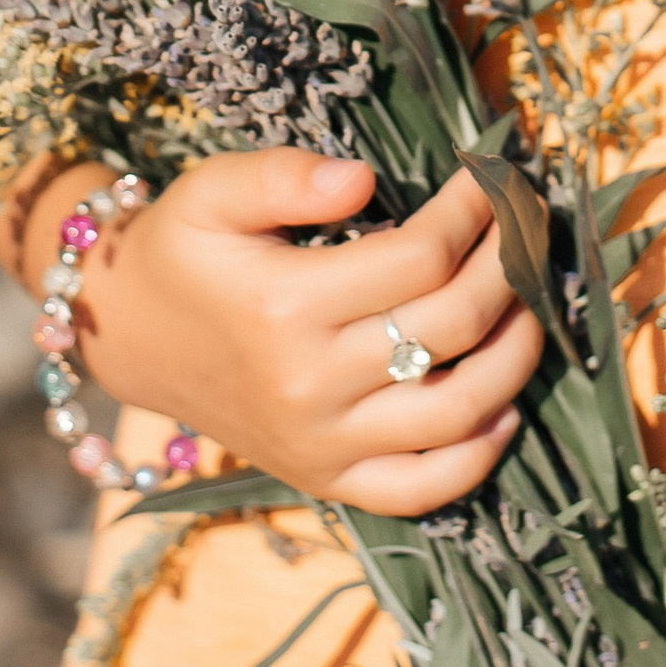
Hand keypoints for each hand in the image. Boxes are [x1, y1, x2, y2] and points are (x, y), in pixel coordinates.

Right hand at [72, 150, 541, 513]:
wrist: (134, 336)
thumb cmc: (183, 251)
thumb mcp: (213, 192)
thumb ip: (283, 177)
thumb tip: (363, 178)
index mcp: (285, 307)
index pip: (419, 257)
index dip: (471, 212)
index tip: (491, 176)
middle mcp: (309, 384)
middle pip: (450, 324)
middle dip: (506, 264)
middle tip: (526, 223)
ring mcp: (321, 442)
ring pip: (454, 410)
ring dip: (516, 354)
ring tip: (532, 300)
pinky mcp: (327, 479)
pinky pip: (420, 490)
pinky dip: (476, 457)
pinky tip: (505, 408)